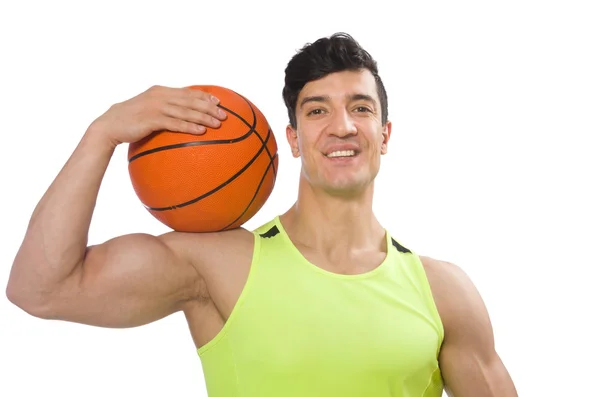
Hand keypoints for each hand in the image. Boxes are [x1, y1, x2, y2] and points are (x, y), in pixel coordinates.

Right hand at [88, 85, 227, 146]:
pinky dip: (189, 127)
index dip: (204, 96)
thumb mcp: (148, 110)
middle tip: (224, 115)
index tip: (219, 101)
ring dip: (204, 117)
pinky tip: (201, 132)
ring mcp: (155, 107)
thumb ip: (164, 110)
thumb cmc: (131, 121)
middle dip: (210, 107)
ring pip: (185, 111)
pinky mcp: (151, 119)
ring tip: (218, 124)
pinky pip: (175, 123)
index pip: (187, 92)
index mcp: (161, 91)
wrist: (109, 126)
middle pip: (190, 100)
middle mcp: (160, 96)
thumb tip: (181, 119)